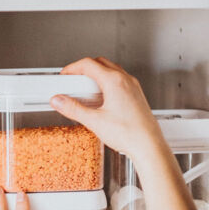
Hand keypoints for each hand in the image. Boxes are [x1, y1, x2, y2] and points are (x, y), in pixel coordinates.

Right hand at [50, 57, 166, 165]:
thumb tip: (59, 101)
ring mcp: (132, 87)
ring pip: (111, 71)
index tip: (65, 75)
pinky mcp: (136, 96)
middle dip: (84, 69)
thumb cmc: (129, 134)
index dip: (73, 68)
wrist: (148, 146)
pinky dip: (107, 84)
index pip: (88, 64)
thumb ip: (74, 109)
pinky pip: (119, 81)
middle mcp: (125, 80)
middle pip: (100, 63)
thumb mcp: (95, 122)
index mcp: (114, 81)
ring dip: (96, 76)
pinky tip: (101, 100)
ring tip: (85, 91)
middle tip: (73, 81)